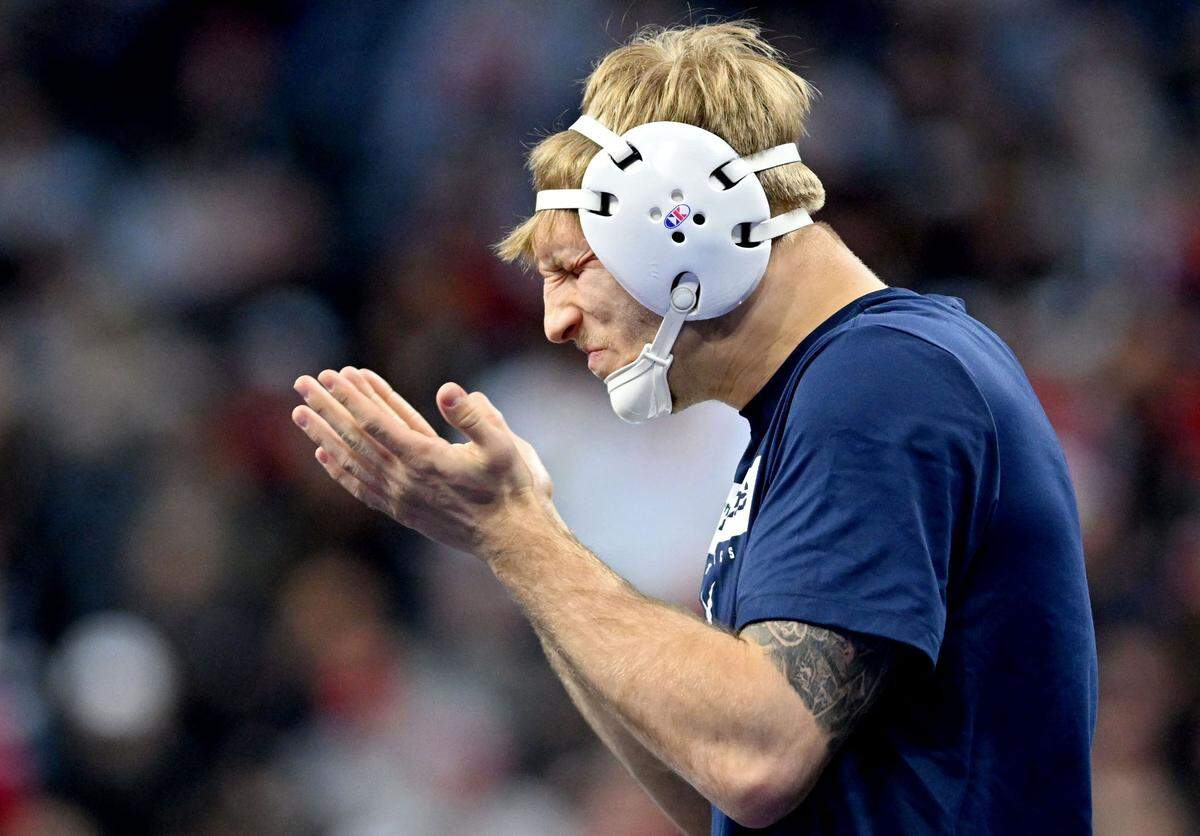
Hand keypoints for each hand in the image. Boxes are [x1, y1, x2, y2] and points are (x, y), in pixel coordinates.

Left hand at [290, 366, 555, 555]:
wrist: (510, 537)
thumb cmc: (511, 488)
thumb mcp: (504, 446)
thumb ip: (475, 416)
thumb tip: (448, 389)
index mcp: (425, 458)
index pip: (377, 422)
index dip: (352, 397)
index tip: (331, 375)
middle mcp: (404, 479)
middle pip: (355, 438)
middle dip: (328, 407)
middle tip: (302, 382)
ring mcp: (400, 497)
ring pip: (352, 461)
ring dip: (324, 434)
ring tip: (300, 413)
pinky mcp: (402, 511)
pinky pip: (361, 487)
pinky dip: (339, 470)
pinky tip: (323, 455)